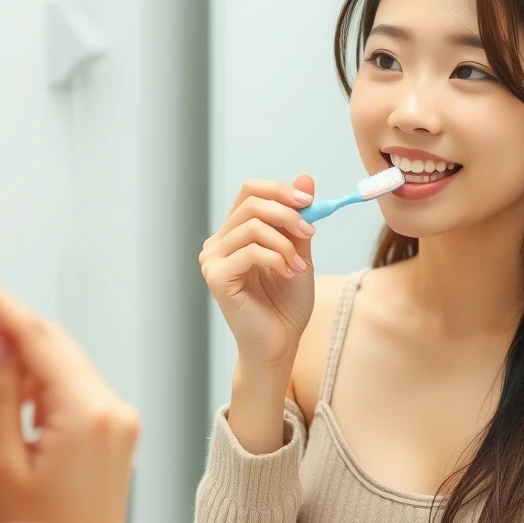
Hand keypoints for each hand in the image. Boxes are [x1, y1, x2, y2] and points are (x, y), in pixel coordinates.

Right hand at [0, 258, 138, 522]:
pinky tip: (25, 413)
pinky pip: (76, 383)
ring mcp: (121, 414)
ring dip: (26, 360)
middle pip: (54, 342)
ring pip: (64, 361)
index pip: (37, 335)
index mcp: (86, 414)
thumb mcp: (1, 464)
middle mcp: (113, 406)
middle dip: (8, 322)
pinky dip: (45, 383)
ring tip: (2, 408)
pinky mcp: (118, 424)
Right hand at [199, 175, 315, 381]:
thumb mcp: (300, 252)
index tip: (309, 201)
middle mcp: (219, 242)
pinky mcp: (216, 277)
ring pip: (253, 226)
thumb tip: (305, 179)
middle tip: (310, 233)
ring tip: (298, 266)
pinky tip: (288, 273)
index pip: (250, 192)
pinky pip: (250, 251)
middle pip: (251, 203)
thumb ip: (299, 219)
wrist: (280, 344)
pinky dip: (277, 258)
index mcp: (236, 232)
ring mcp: (213, 259)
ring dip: (285, 243)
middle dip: (287, 214)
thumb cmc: (286, 304)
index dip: (279, 190)